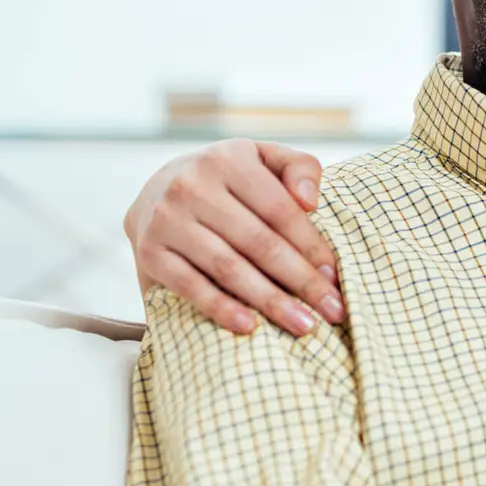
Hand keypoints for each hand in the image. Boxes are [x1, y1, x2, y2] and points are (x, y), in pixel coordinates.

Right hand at [123, 139, 339, 336]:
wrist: (155, 190)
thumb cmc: (228, 180)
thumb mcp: (264, 158)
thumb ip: (299, 167)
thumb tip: (310, 200)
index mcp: (228, 159)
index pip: (280, 210)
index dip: (311, 246)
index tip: (335, 278)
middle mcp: (192, 185)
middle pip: (259, 242)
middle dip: (301, 280)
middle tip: (332, 311)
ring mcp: (167, 219)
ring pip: (228, 267)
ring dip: (270, 300)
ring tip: (303, 325)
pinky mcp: (150, 251)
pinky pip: (190, 285)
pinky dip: (220, 308)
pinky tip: (250, 327)